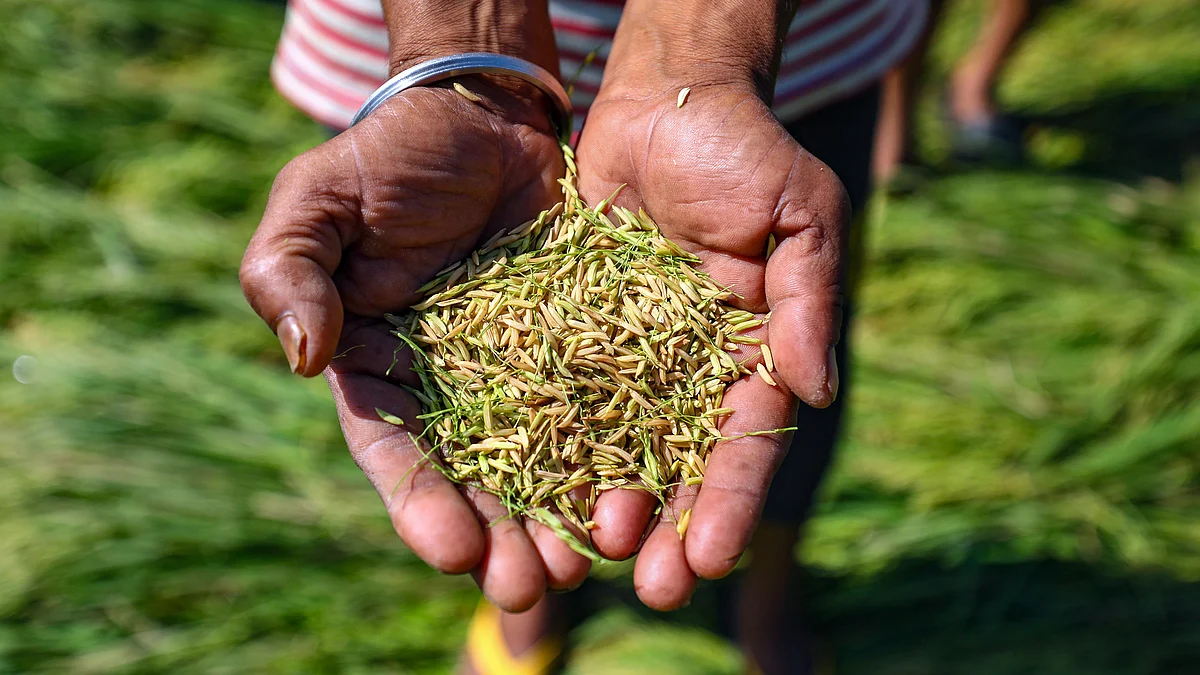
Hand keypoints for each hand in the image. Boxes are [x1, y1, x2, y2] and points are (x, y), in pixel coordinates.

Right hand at [239, 77, 591, 611]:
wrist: (481, 115)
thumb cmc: (388, 155)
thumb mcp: (317, 199)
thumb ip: (288, 270)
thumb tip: (303, 356)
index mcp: (378, 366)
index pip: (394, 447)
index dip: (421, 500)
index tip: (451, 549)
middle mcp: (450, 385)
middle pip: (474, 474)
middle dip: (500, 535)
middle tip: (532, 585)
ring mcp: (520, 370)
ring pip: (543, 456)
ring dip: (561, 514)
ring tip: (588, 560)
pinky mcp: (583, 345)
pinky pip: (602, 402)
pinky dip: (616, 449)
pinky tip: (641, 493)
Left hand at [575, 81, 848, 608]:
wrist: (664, 101)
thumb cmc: (746, 152)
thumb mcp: (798, 216)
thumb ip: (806, 301)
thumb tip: (816, 389)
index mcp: (751, 357)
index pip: (745, 444)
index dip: (731, 502)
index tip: (712, 557)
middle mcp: (689, 372)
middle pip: (678, 466)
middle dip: (668, 528)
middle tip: (651, 585)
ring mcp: (627, 360)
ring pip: (611, 447)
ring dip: (600, 505)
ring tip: (580, 554)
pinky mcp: (569, 334)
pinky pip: (554, 395)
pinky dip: (543, 446)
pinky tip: (522, 493)